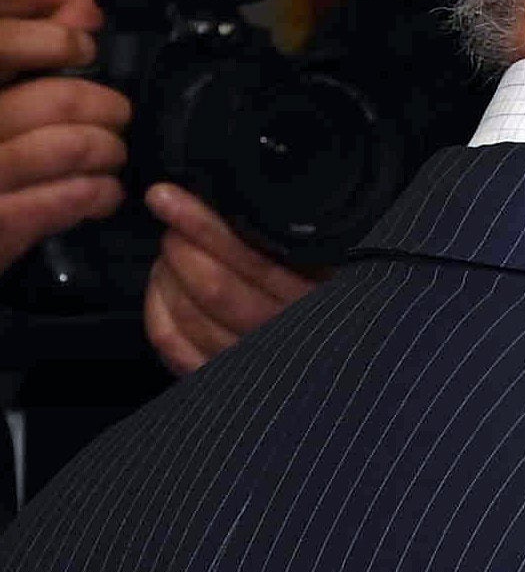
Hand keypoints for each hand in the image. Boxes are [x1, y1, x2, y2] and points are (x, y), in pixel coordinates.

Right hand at [0, 44, 126, 269]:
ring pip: (69, 148)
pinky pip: (64, 200)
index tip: (82, 48)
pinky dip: (97, 194)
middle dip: (104, 107)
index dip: (50, 41)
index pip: (0, 45)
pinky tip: (103, 194)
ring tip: (111, 155)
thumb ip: (26, 45)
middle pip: (56, 100)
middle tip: (116, 116)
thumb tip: (84, 8)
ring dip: (107, 150)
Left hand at [140, 185, 318, 372]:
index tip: (169, 196)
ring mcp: (246, 362)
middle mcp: (282, 337)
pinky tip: (163, 286)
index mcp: (313, 301)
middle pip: (214, 288)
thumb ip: (284, 236)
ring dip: (167, 274)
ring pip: (187, 314)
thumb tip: (226, 198)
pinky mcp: (215, 375)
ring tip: (171, 252)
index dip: (204, 226)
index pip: (253, 263)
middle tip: (172, 223)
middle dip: (181, 246)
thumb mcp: (319, 258)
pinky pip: (170, 342)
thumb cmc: (312, 287)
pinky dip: (156, 308)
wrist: (321, 350)